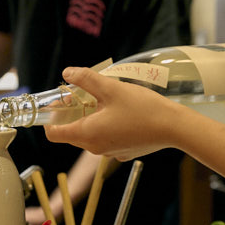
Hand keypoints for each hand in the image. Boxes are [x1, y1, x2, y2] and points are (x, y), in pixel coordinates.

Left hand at [44, 67, 182, 160]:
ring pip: (90, 135)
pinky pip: (107, 139)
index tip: (60, 102)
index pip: (54, 134)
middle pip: (72, 132)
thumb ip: (86, 79)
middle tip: (85, 94)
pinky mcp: (124, 152)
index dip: (51, 117)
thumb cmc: (142, 108)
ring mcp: (110, 153)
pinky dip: (107, 126)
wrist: (174, 128)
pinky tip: (122, 113)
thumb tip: (67, 72)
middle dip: (73, 113)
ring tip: (106, 100)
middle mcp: (95, 148)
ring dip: (92, 118)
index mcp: (87, 134)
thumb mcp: (111, 88)